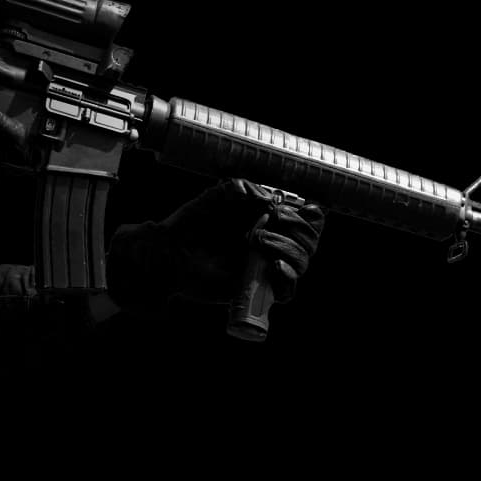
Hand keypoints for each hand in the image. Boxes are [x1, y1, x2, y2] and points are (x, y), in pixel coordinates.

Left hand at [107, 179, 327, 313]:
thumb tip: (269, 198)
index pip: (309, 219)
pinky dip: (287, 278)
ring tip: (258, 240)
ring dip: (287, 248)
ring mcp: (266, 267)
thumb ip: (241, 188)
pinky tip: (273, 266)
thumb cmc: (192, 222)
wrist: (169, 252)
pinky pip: (287, 292)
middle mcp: (273, 243)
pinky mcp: (257, 289)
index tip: (300, 205)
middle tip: (273, 219)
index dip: (312, 214)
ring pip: (302, 262)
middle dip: (298, 228)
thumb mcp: (217, 196)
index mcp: (270, 219)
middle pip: (310, 240)